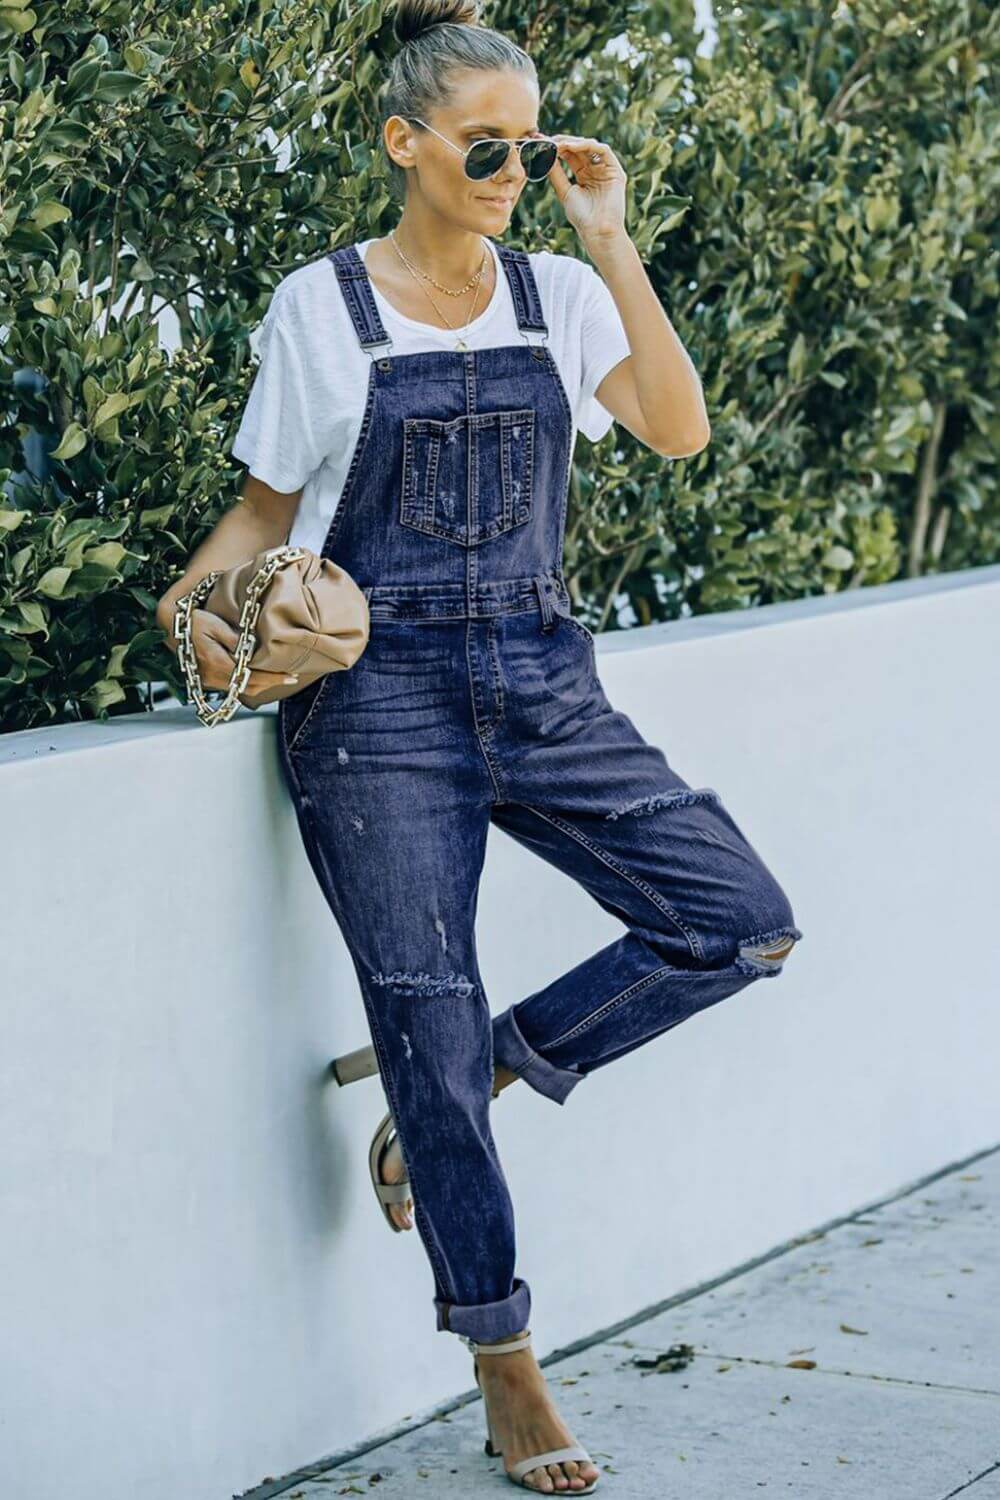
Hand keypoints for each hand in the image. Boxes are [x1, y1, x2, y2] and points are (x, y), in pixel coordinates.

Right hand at [160, 604, 297, 694]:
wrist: (172, 626)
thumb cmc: (194, 621)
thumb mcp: (216, 625)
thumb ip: (236, 640)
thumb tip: (255, 650)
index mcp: (217, 663)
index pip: (252, 676)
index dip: (273, 678)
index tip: (290, 676)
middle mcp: (213, 677)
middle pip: (249, 687)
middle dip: (271, 683)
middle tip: (291, 678)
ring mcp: (209, 680)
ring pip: (240, 690)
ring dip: (260, 685)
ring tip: (278, 678)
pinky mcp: (207, 680)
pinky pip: (232, 687)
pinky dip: (247, 684)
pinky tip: (257, 677)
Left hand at [541, 132, 627, 243]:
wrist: (597, 232)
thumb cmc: (582, 217)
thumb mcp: (564, 191)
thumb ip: (556, 173)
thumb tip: (545, 155)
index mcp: (584, 175)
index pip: (570, 154)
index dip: (556, 147)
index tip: (541, 142)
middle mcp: (595, 169)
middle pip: (579, 148)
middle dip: (563, 142)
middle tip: (548, 140)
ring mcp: (606, 169)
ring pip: (590, 146)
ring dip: (574, 142)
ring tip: (559, 144)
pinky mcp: (616, 170)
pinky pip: (603, 150)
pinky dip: (588, 145)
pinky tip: (573, 147)